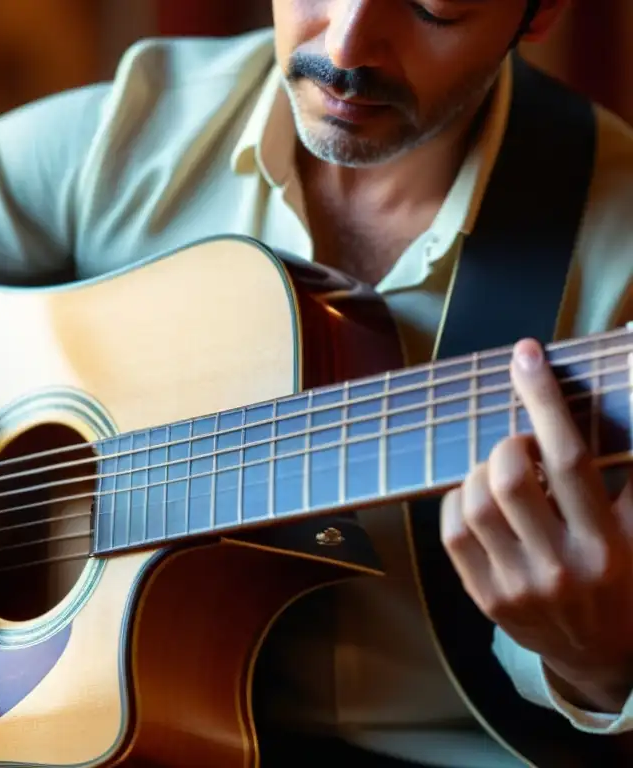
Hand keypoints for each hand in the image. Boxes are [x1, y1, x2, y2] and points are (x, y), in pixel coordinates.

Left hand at [441, 338, 632, 711]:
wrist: (604, 657)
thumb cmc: (625, 580)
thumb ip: (629, 474)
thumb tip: (622, 395)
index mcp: (607, 545)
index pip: (570, 458)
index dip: (545, 400)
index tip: (527, 357)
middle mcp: (561, 568)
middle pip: (509, 478)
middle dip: (509, 444)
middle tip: (522, 446)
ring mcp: (516, 586)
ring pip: (472, 502)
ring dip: (481, 471)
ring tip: (505, 474)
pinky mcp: (484, 598)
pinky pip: (451, 531)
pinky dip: (459, 501)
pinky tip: (482, 501)